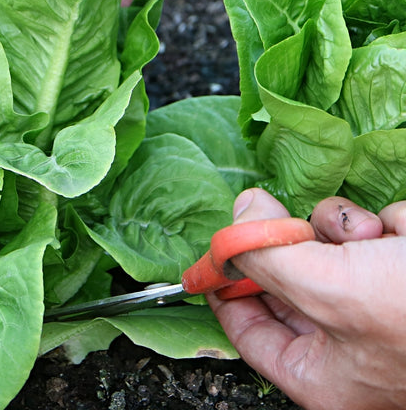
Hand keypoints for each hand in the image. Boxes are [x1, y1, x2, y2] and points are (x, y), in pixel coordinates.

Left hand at [209, 188, 405, 409]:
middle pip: (281, 275)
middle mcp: (346, 339)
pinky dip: (382, 223)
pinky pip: (364, 228)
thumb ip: (269, 256)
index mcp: (321, 374)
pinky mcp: (399, 261)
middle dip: (287, 244)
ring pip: (322, 242)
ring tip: (375, 239)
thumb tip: (237, 216)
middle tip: (281, 222)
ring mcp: (375, 297)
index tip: (204, 252)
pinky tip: (405, 232)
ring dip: (342, 229)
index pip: (247, 331)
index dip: (221, 288)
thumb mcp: (331, 291)